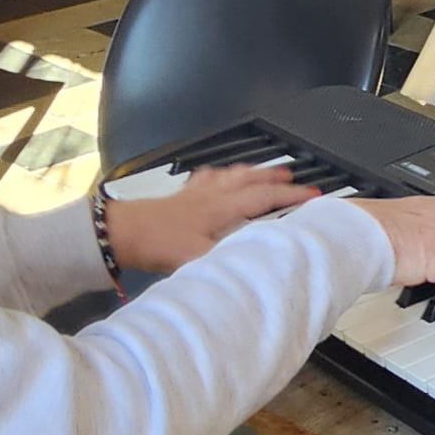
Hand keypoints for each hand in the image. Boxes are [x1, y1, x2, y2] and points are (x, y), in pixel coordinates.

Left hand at [102, 165, 317, 274]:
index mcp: (222, 209)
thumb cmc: (159, 244)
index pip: (264, 197)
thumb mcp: (201, 259)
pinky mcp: (180, 196)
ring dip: (251, 171)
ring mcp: (195, 194)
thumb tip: (258, 264)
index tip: (311, 195)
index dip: (290, 195)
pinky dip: (220, 174)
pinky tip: (217, 176)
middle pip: (250, 179)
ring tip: (263, 170)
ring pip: (230, 174)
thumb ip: (231, 259)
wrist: (123, 232)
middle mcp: (212, 196)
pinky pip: (207, 178)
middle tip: (293, 176)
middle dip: (275, 177)